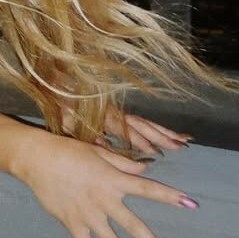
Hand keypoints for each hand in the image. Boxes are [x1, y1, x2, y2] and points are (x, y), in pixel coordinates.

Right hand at [11, 126, 196, 237]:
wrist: (37, 158)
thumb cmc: (67, 151)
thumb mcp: (96, 152)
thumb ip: (122, 162)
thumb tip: (146, 167)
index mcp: (112, 179)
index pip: (147, 188)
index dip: (170, 196)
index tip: (190, 203)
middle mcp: (104, 200)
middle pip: (133, 225)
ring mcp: (89, 215)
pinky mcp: (74, 224)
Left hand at [60, 104, 191, 155]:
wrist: (56, 84)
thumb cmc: (60, 106)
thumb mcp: (69, 122)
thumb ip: (87, 134)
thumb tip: (106, 147)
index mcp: (104, 116)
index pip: (127, 130)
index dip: (141, 142)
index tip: (156, 154)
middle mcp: (115, 113)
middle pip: (142, 124)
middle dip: (162, 135)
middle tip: (181, 145)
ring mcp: (117, 111)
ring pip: (145, 122)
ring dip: (163, 131)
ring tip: (183, 140)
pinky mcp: (116, 112)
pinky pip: (139, 120)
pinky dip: (154, 127)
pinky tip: (165, 134)